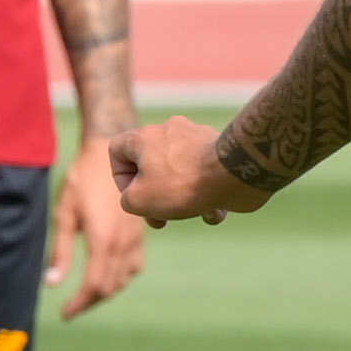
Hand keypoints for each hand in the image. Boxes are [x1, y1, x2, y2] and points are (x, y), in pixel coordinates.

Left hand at [50, 147, 147, 315]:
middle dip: (89, 301)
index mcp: (103, 241)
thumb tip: (51, 283)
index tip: (65, 314)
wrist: (112, 155)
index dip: (79, 304)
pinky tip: (108, 274)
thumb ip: (60, 251)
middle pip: (109, 288)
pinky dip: (120, 278)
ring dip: (105, 291)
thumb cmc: (82, 180)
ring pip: (123, 280)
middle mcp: (123, 245)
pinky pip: (134, 267)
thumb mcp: (65, 214)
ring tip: (86, 294)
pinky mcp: (140, 234)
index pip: (94, 286)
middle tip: (72, 308)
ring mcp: (135, 240)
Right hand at [109, 116, 267, 227]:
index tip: (135, 197)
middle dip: (154, 197)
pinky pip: (206, 176)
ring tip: (192, 213)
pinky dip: (208, 196)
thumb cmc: (181, 184)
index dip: (121, 178)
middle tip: (160, 219)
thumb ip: (128, 200)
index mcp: (144, 137)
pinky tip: (215, 211)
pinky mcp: (220, 151)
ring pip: (179, 173)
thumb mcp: (138, 200)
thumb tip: (139, 200)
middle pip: (150, 165)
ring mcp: (197, 139)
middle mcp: (169, 131)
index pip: (117, 150)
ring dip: (182, 199)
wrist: (233, 172)